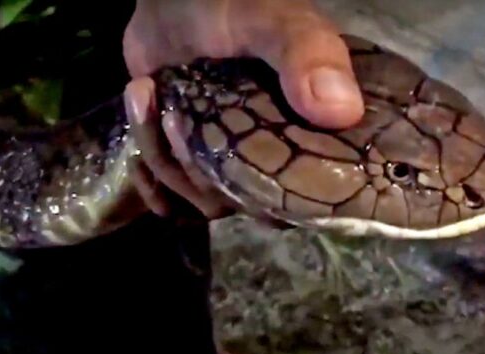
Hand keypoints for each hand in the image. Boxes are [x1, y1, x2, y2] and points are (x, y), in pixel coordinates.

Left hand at [122, 0, 363, 219]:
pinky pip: (173, 198)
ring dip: (163, 155)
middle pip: (245, 203)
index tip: (229, 144)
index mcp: (315, 140)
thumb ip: (308, 54)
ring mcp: (233, 170)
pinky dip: (147, 170)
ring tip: (147, 94)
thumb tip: (342, 111)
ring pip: (204, 200)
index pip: (308, 195)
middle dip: (199, 163)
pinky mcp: (194, 168)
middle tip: (173, 110)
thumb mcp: (276, 22)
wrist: (173, 2)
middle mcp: (279, 164)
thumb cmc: (236, 6)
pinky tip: (142, 117)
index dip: (272, 186)